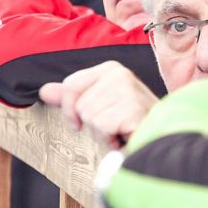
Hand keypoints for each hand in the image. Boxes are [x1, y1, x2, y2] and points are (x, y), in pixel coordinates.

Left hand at [39, 61, 157, 148]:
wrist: (162, 136)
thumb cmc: (130, 123)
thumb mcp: (98, 107)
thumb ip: (72, 98)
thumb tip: (44, 91)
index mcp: (110, 69)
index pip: (70, 86)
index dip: (71, 110)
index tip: (86, 122)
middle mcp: (119, 73)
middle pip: (78, 104)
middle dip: (92, 123)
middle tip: (114, 125)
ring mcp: (127, 89)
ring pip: (89, 117)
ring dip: (103, 133)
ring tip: (122, 130)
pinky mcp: (133, 107)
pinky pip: (101, 127)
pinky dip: (111, 139)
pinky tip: (126, 135)